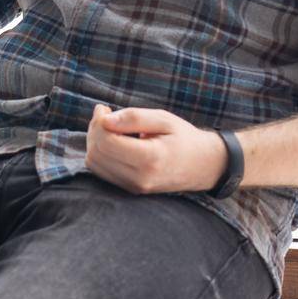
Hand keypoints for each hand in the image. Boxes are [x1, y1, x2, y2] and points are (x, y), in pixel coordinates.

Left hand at [84, 104, 229, 194]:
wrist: (203, 166)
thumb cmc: (184, 138)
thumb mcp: (164, 119)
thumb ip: (134, 117)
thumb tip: (104, 119)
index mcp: (150, 158)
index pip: (107, 142)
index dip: (99, 122)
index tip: (104, 108)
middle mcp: (139, 178)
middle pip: (97, 153)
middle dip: (94, 130)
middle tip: (105, 114)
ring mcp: (134, 187)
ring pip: (95, 164)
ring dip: (95, 142)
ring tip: (109, 126)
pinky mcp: (130, 190)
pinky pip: (101, 171)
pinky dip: (100, 153)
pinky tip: (112, 141)